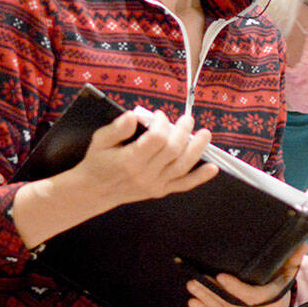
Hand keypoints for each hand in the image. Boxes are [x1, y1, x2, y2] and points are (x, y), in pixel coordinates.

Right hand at [14, 110, 216, 249]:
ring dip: (197, 149)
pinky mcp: (160, 191)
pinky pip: (183, 185)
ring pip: (182, 166)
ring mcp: (155, 184)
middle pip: (172, 150)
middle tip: (188, 119)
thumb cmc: (98, 161)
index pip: (156, 139)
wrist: (94, 191)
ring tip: (206, 134)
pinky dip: (199, 177)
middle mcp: (145, 174)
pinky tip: (213, 168)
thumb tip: (134, 116)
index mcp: (129, 160)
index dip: (162, 124)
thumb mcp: (99, 140)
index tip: (160, 115)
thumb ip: (117, 128)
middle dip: (183, 131)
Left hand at [186, 244, 306, 306]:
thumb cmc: (280, 287)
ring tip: (192, 288)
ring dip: (206, 301)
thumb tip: (302, 245)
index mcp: (274, 300)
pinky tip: (194, 303)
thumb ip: (293, 259)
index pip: (253, 297)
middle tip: (195, 280)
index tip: (220, 276)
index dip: (236, 288)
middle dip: (212, 293)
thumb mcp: (288, 272)